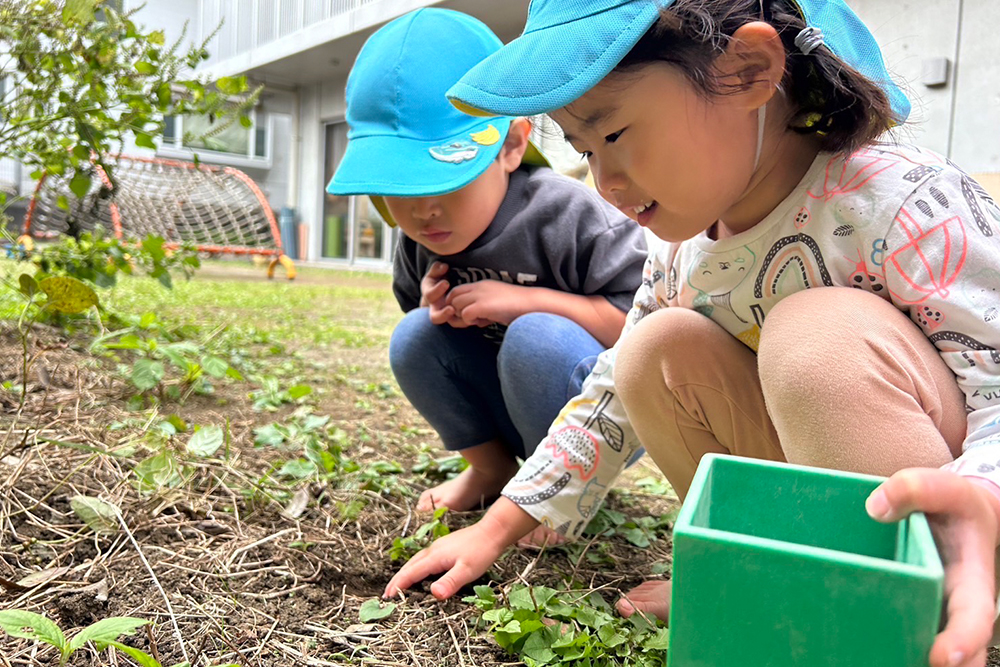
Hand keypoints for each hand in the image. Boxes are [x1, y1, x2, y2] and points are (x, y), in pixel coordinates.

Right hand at [384, 522, 504, 599]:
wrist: (493, 531)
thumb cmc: (481, 551)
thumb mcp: (467, 570)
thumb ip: (450, 582)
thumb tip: (434, 594)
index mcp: (435, 556)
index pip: (411, 572)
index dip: (398, 585)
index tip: (387, 596)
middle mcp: (433, 550)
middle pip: (410, 566)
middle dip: (398, 579)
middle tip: (387, 594)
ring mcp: (439, 547)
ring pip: (416, 561)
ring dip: (406, 573)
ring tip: (399, 584)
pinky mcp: (445, 547)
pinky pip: (424, 559)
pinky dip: (416, 567)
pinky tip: (421, 572)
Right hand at [419, 262, 463, 325]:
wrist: (448, 288)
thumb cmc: (440, 278)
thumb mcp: (436, 272)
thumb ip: (437, 269)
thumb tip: (443, 266)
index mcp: (430, 295)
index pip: (429, 295)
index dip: (436, 290)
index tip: (446, 283)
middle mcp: (436, 308)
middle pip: (435, 317)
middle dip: (443, 314)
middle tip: (451, 309)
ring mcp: (445, 316)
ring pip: (449, 324)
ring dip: (457, 322)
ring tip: (466, 320)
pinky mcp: (456, 321)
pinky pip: (461, 325)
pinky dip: (468, 323)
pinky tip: (478, 320)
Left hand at [446, 280, 530, 326]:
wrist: (532, 305)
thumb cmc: (518, 308)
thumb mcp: (496, 304)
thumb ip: (482, 308)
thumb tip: (472, 319)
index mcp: (482, 284)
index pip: (457, 290)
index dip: (457, 303)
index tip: (469, 314)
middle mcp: (478, 287)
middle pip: (453, 297)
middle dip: (457, 310)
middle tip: (472, 319)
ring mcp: (480, 295)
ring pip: (456, 305)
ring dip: (464, 316)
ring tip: (480, 320)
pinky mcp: (483, 305)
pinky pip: (465, 314)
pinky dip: (470, 321)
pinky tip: (484, 322)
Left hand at [867, 469, 999, 666]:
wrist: (954, 514)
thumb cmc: (953, 505)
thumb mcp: (944, 487)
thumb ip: (916, 488)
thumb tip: (876, 507)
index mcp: (970, 583)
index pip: (973, 618)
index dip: (962, 640)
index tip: (941, 656)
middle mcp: (949, 607)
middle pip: (952, 654)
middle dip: (928, 664)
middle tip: (901, 665)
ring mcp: (925, 611)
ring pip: (915, 648)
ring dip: (898, 657)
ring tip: (863, 658)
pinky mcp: (900, 606)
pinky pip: (889, 629)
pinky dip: (873, 640)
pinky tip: (839, 639)